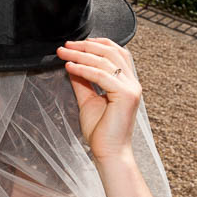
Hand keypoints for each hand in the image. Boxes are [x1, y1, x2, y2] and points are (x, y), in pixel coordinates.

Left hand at [56, 38, 140, 161]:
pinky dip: (83, 70)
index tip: (74, 43)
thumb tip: (72, 64)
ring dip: (81, 55)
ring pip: (105, 62)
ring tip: (63, 53)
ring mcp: (131, 89)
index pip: (116, 52)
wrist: (109, 152)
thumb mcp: (87, 100)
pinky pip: (101, 76)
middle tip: (65, 45)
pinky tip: (69, 67)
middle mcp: (132, 83)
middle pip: (111, 52)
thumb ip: (82, 82)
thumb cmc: (101, 131)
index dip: (96, 43)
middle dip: (86, 46)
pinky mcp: (126, 96)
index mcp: (126, 82)